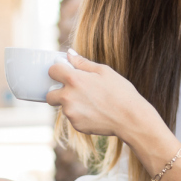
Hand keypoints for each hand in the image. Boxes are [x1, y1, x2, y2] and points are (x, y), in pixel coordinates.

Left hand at [46, 49, 161, 140]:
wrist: (130, 118)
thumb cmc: (120, 92)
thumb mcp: (104, 71)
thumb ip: (82, 63)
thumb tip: (69, 54)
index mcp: (73, 79)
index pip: (52, 71)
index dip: (58, 71)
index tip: (65, 74)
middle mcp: (67, 97)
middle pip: (49, 95)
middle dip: (58, 92)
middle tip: (74, 92)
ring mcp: (70, 113)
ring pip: (63, 107)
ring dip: (71, 104)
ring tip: (93, 103)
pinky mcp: (76, 125)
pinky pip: (73, 118)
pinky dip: (80, 115)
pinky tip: (96, 113)